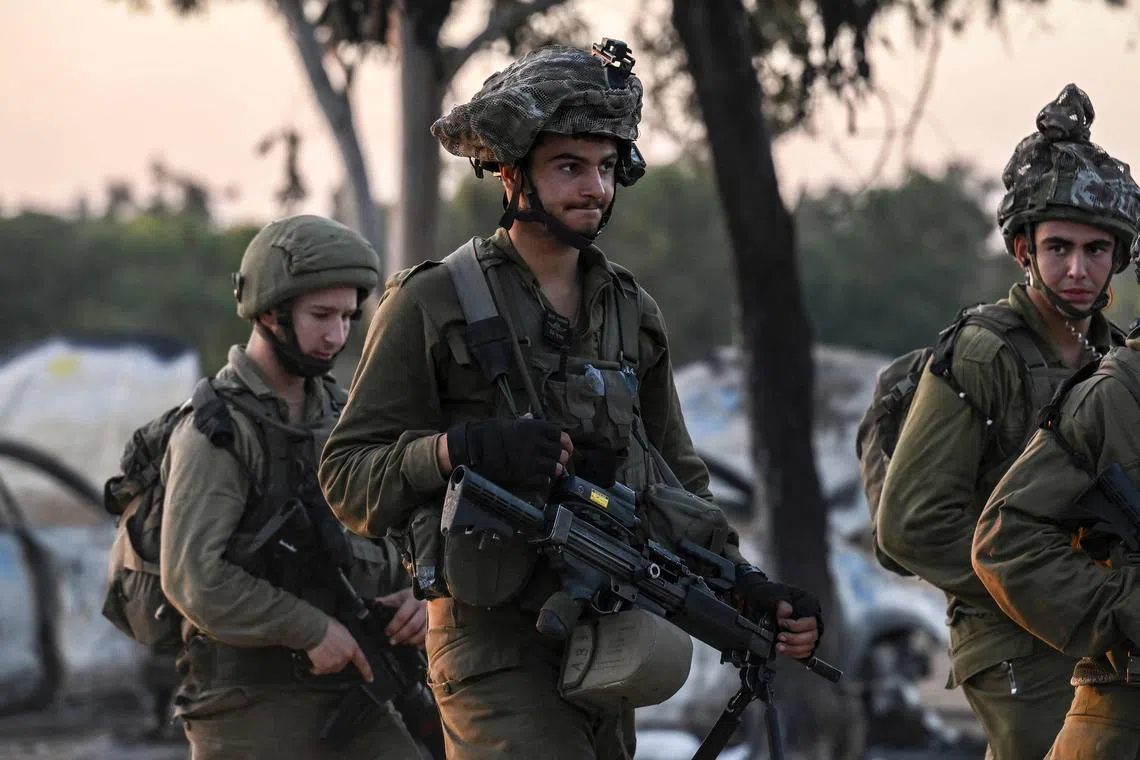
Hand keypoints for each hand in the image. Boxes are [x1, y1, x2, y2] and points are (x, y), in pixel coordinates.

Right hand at [306, 618, 372, 680]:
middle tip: (328, 651)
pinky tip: (314, 660)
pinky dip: (316, 667)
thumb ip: (347, 642)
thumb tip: (343, 645)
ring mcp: (334, 663)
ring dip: (326, 664)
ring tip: (321, 653)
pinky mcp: (323, 667)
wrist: (316, 630)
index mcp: (352, 648)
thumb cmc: (328, 627)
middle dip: (336, 660)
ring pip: (330, 668)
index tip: (370, 679)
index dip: (367, 672)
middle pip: (342, 665)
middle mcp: (345, 657)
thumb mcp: (343, 632)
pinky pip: (319, 670)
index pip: (362, 662)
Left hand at [376, 587, 427, 646]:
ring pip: (423, 633)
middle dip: (401, 636)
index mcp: (413, 600)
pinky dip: (422, 643)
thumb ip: (387, 601)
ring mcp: (433, 616)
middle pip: (413, 626)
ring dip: (411, 640)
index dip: (393, 626)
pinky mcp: (438, 624)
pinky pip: (431, 637)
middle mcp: (424, 608)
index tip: (387, 632)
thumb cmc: (412, 597)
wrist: (432, 592)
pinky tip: (415, 645)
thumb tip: (372, 605)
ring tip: (403, 643)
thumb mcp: (400, 596)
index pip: (402, 615)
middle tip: (392, 642)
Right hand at [444, 419, 571, 484]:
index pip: (558, 433)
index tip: (567, 446)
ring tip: (553, 470)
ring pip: (555, 467)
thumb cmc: (491, 433)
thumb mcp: (511, 423)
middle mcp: (536, 443)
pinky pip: (544, 480)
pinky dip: (545, 480)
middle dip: (561, 456)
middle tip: (559, 460)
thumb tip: (533, 419)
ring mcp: (531, 460)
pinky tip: (542, 479)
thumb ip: (526, 424)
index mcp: (533, 428)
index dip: (565, 441)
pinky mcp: (524, 476)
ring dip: (555, 469)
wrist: (475, 447)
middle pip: (559, 451)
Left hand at [775, 600, 819, 659]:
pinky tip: (784, 651)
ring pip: (806, 648)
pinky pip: (802, 655)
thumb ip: (784, 607)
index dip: (796, 625)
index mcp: (810, 619)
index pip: (810, 623)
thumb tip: (787, 609)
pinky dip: (793, 654)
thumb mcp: (782, 607)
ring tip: (780, 646)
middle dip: (793, 639)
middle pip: (809, 638)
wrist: (783, 623)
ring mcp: (810, 642)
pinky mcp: (805, 650)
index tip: (782, 623)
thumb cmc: (786, 615)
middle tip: (781, 636)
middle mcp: (813, 631)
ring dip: (791, 649)